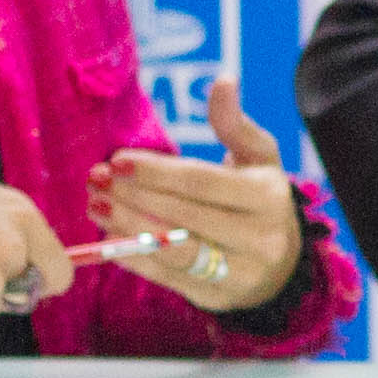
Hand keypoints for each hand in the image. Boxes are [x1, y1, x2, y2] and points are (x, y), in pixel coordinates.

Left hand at [86, 75, 308, 315]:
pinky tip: (108, 237)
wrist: (282, 267)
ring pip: (171, 248)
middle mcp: (259, 237)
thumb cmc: (261, 202)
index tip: (118, 160)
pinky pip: (165, 277)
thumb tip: (222, 80)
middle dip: (133, 196)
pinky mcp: (215, 297)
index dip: (157, 172)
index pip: (202, 182)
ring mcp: (238, 272)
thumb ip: (235, 124)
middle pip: (183, 214)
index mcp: (268, 197)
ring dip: (126, 227)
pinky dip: (133, 257)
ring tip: (95, 205)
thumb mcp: (259, 159)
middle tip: (96, 179)